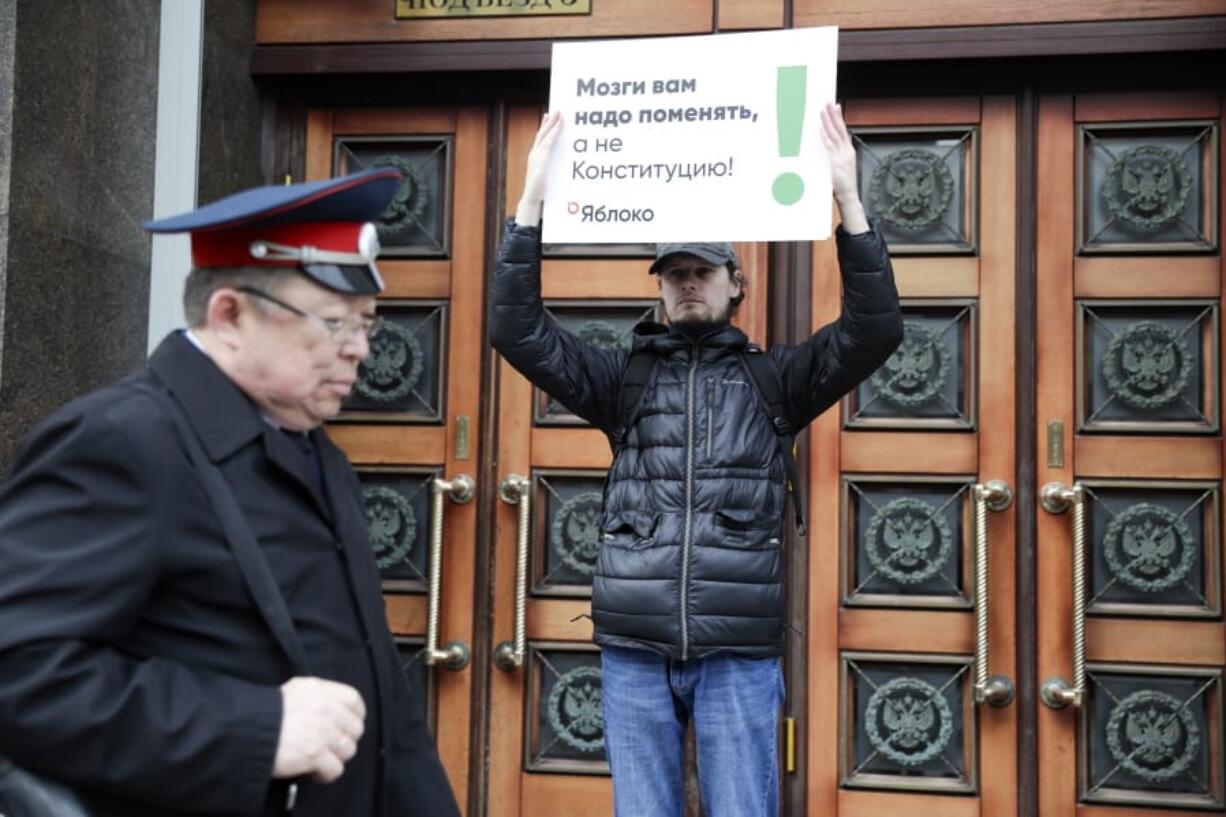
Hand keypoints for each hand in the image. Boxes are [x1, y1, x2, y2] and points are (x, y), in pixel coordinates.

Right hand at [273, 677, 365, 783]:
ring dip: (336, 757)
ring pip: (348, 749)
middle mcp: (325, 709)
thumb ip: (317, 696)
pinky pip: (336, 769)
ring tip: (321, 759)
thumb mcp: (294, 691)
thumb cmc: (264, 713)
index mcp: (320, 690)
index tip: (349, 724)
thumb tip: (332, 707)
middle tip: (331, 745)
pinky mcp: (315, 755)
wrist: (245, 730)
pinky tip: (316, 772)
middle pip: (355, 728)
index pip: (354, 700)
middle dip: (345, 739)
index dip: (356, 715)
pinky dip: (327, 774)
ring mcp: (322, 732)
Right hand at [515, 111, 563, 227]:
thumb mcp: (545, 176)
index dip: (545, 127)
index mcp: (535, 157)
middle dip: (549, 121)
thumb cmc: (540, 190)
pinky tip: (559, 126)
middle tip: (555, 109)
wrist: (532, 198)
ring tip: (559, 113)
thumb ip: (549, 169)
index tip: (549, 117)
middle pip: (542, 133)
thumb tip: (555, 167)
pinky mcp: (540, 159)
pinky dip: (553, 133)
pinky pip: (548, 142)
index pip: (540, 139)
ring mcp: (536, 155)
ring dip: (552, 123)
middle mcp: (534, 153)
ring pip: (545, 134)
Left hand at [818, 102, 868, 233]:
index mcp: (848, 151)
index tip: (836, 107)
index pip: (843, 130)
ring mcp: (842, 155)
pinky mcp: (835, 161)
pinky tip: (822, 128)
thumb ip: (836, 156)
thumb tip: (829, 147)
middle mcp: (846, 150)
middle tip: (828, 103)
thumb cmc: (843, 183)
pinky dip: (825, 136)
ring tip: (823, 111)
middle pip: (839, 128)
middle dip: (833, 115)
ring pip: (834, 134)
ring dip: (828, 122)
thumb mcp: (841, 167)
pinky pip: (830, 146)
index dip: (839, 118)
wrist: (849, 195)